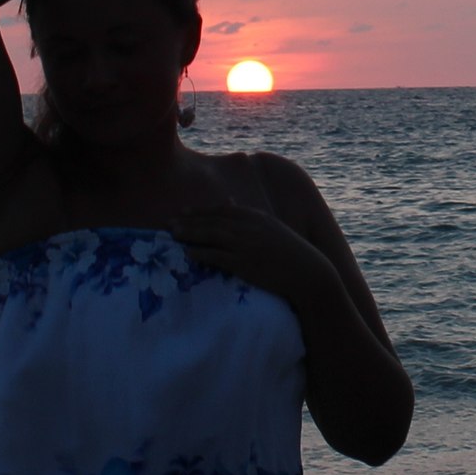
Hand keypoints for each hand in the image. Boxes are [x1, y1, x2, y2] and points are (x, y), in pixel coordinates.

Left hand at [169, 203, 335, 309]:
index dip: (199, 211)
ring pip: (210, 235)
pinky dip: (200, 253)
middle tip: (168, 222)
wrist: (307, 273)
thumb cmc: (289, 251)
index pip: (221, 210)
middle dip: (188, 221)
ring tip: (172, 235)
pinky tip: (187, 253)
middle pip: (211, 220)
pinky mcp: (244, 263)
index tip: (182, 212)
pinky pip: (216, 256)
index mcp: (255, 216)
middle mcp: (248, 227)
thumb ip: (248, 215)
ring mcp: (245, 245)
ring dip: (189, 234)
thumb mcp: (269, 227)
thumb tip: (230, 201)